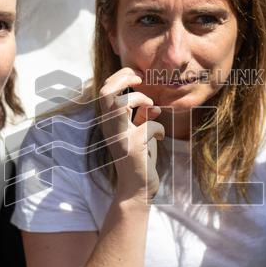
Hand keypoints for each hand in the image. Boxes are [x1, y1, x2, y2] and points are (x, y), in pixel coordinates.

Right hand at [98, 68, 164, 200]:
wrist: (137, 188)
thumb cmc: (139, 159)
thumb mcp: (139, 134)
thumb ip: (141, 118)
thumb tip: (152, 104)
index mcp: (109, 122)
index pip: (105, 90)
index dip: (119, 77)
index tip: (137, 77)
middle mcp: (109, 128)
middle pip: (106, 92)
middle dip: (123, 78)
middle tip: (140, 79)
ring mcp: (119, 137)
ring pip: (120, 104)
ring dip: (139, 99)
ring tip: (151, 106)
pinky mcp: (132, 148)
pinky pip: (148, 126)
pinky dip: (159, 128)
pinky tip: (160, 137)